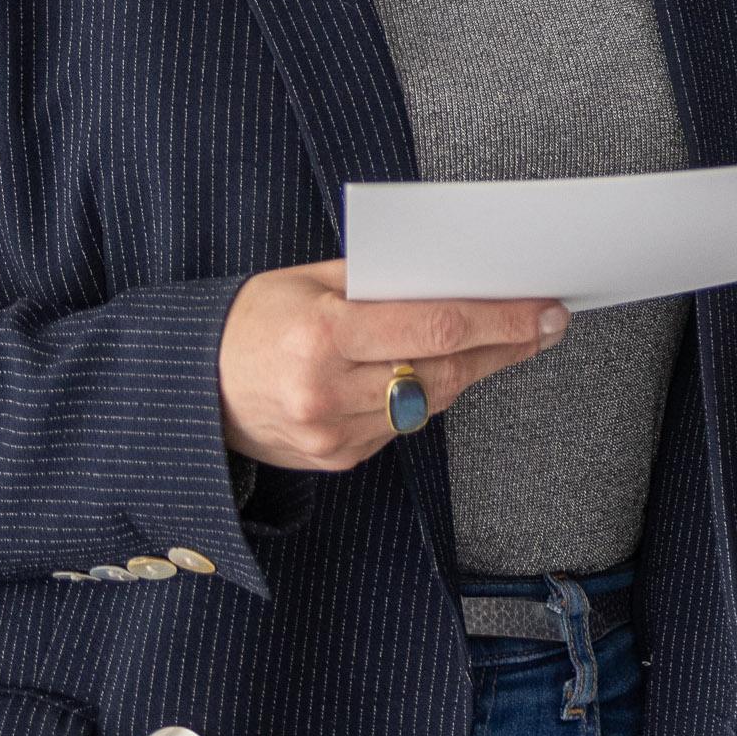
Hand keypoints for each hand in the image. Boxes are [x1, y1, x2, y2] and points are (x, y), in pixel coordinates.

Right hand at [217, 261, 565, 471]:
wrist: (189, 386)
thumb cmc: (253, 319)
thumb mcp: (309, 279)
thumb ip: (381, 280)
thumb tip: (458, 276)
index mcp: (322, 333)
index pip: (436, 327)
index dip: (501, 319)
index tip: (544, 308)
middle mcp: (327, 390)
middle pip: (444, 371)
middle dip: (505, 346)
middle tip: (548, 324)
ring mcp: (332, 433)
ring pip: (431, 402)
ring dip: (473, 371)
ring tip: (509, 341)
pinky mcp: (337, 458)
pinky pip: (403, 427)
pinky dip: (426, 397)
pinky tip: (441, 372)